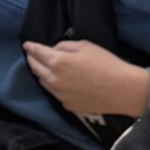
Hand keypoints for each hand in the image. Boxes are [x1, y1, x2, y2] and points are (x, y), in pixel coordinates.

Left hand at [23, 40, 149, 116]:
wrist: (123, 90)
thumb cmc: (106, 63)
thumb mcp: (85, 46)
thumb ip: (65, 46)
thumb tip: (54, 50)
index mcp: (57, 62)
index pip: (37, 53)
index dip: (31, 47)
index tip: (27, 45)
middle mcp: (54, 80)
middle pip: (36, 69)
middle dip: (32, 60)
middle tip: (32, 55)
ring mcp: (59, 95)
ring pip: (44, 83)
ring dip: (42, 74)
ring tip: (44, 68)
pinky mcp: (67, 105)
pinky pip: (56, 93)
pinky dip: (55, 86)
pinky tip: (61, 82)